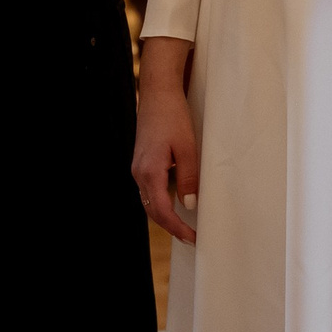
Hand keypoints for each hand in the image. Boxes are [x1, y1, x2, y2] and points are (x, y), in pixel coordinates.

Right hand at [133, 36, 200, 245]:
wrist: (157, 94)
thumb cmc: (174, 116)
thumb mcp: (188, 148)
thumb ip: (188, 178)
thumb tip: (189, 205)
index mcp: (150, 172)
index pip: (162, 211)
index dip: (178, 228)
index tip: (194, 238)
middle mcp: (139, 173)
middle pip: (152, 211)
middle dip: (171, 227)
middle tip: (192, 238)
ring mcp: (137, 168)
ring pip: (149, 202)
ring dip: (165, 217)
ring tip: (185, 226)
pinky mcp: (141, 162)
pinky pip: (149, 190)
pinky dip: (160, 203)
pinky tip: (174, 205)